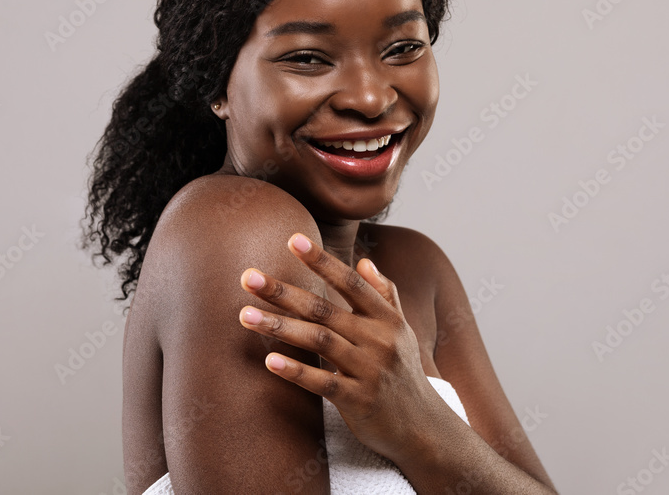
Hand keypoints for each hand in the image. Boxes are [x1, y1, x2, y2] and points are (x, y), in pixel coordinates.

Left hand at [238, 232, 440, 461]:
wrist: (424, 427)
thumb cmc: (404, 373)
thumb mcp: (403, 331)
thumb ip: (385, 295)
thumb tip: (365, 261)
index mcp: (386, 318)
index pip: (350, 282)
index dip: (322, 260)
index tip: (292, 239)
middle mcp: (378, 339)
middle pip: (324, 309)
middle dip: (283, 291)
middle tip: (247, 277)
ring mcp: (369, 370)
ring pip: (319, 341)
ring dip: (279, 327)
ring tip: (245, 316)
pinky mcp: (358, 401)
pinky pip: (322, 383)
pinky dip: (296, 370)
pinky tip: (269, 360)